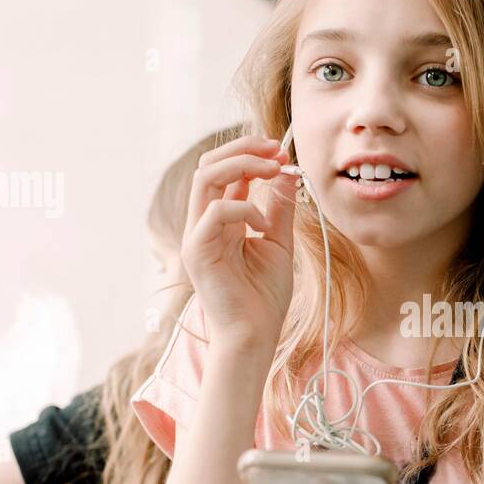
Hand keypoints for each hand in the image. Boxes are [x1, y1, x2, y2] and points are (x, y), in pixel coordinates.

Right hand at [181, 136, 298, 347]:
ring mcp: (196, 236)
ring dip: (242, 165)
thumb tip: (286, 172)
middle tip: (276, 148)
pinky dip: (243, 208)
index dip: (251, 153)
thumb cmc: (264, 296)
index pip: (224, 170)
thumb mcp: (279, 242)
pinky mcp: (196, 251)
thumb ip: (279, 208)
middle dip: (243, 148)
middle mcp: (203, 223)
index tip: (281, 150)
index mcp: (220, 220)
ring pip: (205, 178)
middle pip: (209, 164)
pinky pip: (215, 211)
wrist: (255, 335)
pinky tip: (261, 223)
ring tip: (273, 168)